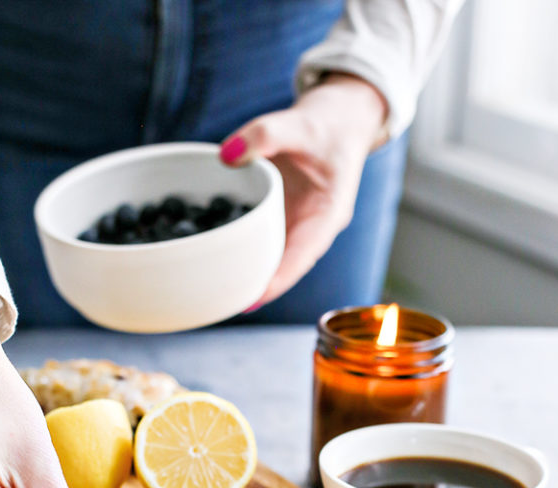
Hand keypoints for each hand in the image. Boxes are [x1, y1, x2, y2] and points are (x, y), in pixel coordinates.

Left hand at [220, 74, 387, 304]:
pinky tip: (217, 258)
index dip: (279, 279)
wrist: (340, 116)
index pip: (303, 256)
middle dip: (258, 285)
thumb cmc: (328, 122)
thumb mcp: (300, 121)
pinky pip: (261, 237)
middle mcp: (313, 227)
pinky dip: (242, 247)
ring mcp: (297, 225)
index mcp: (328, 215)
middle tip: (225, 302)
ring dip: (249, 272)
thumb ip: (265, 134)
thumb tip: (226, 154)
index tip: (254, 298)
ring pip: (272, 256)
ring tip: (217, 292)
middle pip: (285, 266)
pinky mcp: (282, 217)